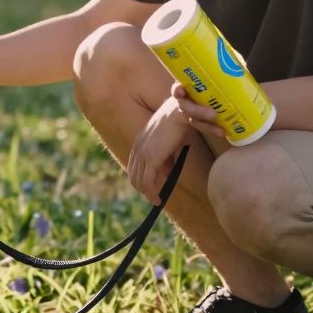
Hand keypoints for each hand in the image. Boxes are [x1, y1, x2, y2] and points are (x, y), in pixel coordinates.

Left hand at [128, 85, 228, 204]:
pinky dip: (152, 193)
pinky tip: (158, 199)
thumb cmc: (178, 124)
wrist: (179, 112)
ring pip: (139, 181)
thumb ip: (167, 157)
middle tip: (154, 198)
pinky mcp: (151, 159)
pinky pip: (148, 181)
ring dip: (147, 193)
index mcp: (139, 143)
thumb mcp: (170, 143)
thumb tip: (168, 171)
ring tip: (157, 200)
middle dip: (143, 189)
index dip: (141, 179)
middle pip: (134, 175)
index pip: (134, 166)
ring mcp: (143, 154)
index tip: (150, 188)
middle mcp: (137, 149)